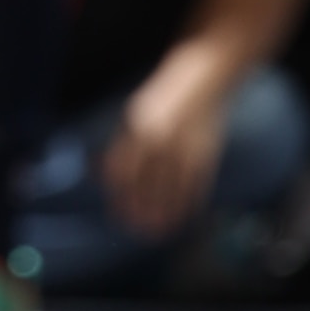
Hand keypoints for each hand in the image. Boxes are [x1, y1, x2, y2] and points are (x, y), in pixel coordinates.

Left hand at [101, 55, 229, 239]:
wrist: (202, 79)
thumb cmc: (163, 99)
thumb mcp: (136, 113)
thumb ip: (124, 141)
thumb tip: (104, 171)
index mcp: (137, 126)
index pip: (121, 170)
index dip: (119, 195)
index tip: (118, 213)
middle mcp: (158, 138)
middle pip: (145, 184)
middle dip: (139, 210)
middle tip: (136, 229)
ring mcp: (183, 146)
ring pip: (170, 191)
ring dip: (163, 214)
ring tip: (157, 231)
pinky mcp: (205, 153)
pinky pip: (195, 187)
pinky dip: (188, 205)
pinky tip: (183, 218)